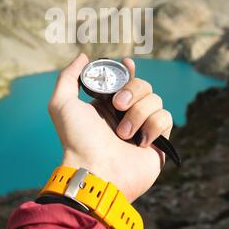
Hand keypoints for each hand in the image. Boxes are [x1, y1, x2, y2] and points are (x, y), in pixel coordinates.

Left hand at [48, 53, 172, 201]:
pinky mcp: (158, 141)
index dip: (129, 70)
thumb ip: (69, 77)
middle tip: (118, 105)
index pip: (125, 79)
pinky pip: (166, 118)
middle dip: (132, 91)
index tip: (127, 64)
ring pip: (156, 99)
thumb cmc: (77, 140)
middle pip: (143, 85)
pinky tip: (140, 142)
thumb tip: (83, 57)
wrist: (96, 171)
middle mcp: (127, 114)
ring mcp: (143, 127)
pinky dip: (153, 126)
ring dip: (138, 113)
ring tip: (123, 133)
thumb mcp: (62, 104)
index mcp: (107, 104)